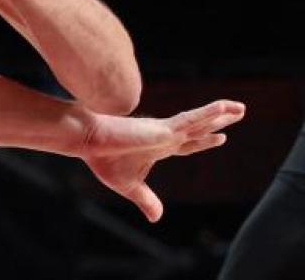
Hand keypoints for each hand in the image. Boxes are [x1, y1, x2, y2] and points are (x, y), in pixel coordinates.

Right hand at [81, 100, 244, 221]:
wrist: (88, 140)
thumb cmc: (103, 159)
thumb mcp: (129, 187)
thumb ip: (146, 200)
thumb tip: (156, 219)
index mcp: (158, 147)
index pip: (187, 144)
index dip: (204, 141)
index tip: (221, 138)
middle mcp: (165, 136)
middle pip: (199, 129)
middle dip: (219, 123)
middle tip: (239, 112)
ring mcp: (165, 131)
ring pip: (200, 122)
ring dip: (221, 114)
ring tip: (240, 108)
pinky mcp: (163, 128)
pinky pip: (191, 120)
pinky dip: (207, 114)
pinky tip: (222, 109)